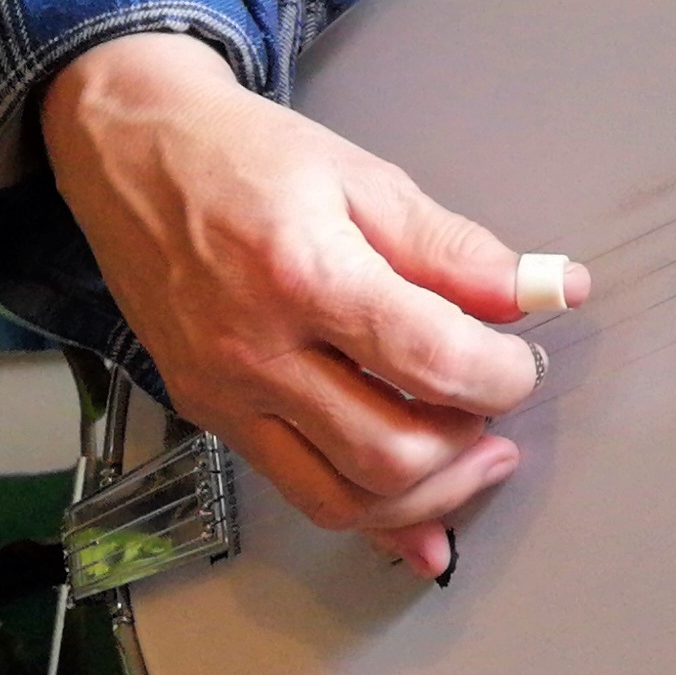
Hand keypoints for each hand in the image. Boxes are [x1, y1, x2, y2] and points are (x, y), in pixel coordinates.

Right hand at [40, 33, 589, 578]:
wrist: (128, 152)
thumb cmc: (246, 157)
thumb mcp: (366, 180)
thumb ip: (458, 250)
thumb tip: (547, 291)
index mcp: (305, 276)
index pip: (432, 362)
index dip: (503, 375)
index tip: (524, 360)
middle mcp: (255, 351)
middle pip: (390, 453)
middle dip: (469, 443)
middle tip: (496, 407)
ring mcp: (224, 394)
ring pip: (344, 500)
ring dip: (429, 494)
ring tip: (473, 453)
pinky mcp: (209, 416)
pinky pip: (299, 494)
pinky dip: (371, 520)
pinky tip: (424, 522)